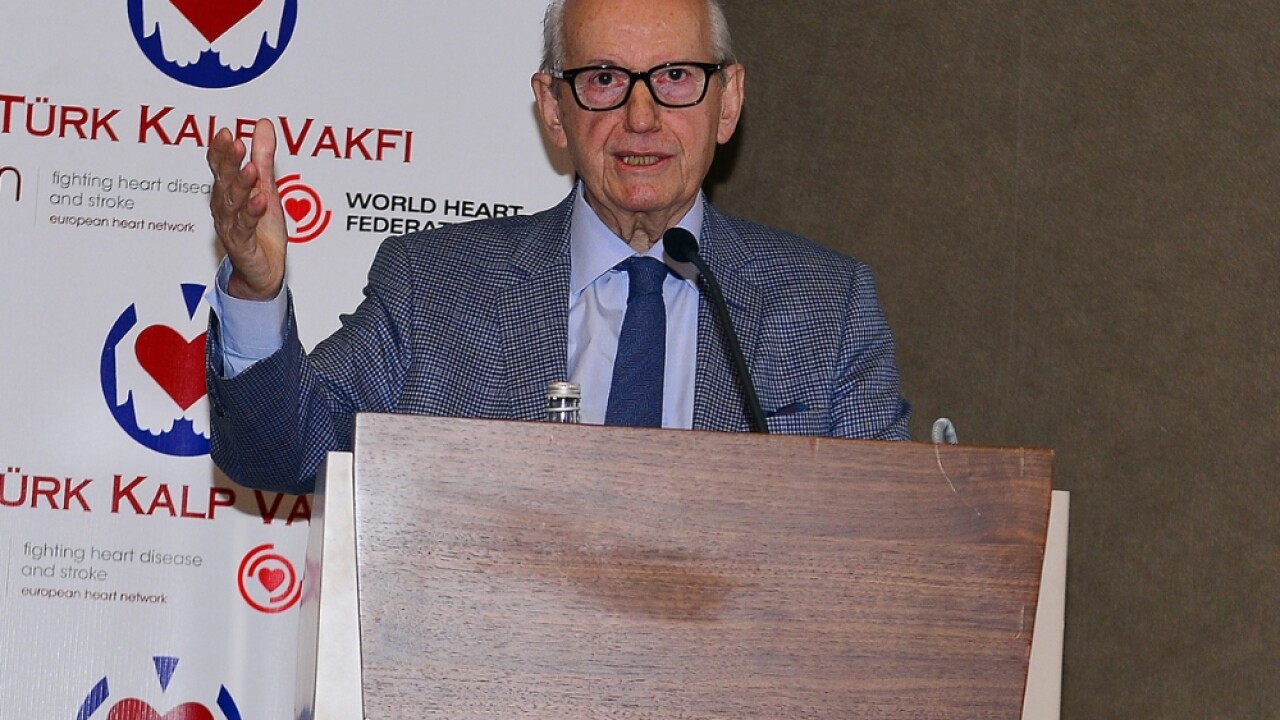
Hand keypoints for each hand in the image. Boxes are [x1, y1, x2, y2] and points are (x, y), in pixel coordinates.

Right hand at [207, 118, 287, 299]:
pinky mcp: (243, 246)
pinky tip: (260, 201)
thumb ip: (263, 157)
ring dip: (240, 186)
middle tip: (234, 143)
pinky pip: (245, 228)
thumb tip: (263, 123)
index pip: (220, 167)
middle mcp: (225, 208)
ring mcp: (231, 227)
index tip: (225, 132)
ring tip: (250, 169)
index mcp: (228, 192)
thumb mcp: (266, 188)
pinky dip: (252, 214)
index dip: (221, 151)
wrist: (264, 271)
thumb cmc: (262, 230)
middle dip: (228, 162)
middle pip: (223, 182)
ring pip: (232, 204)